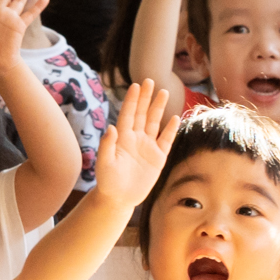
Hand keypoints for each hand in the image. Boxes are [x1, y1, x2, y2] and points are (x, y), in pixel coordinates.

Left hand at [90, 78, 179, 207]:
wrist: (119, 199)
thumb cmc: (107, 182)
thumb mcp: (104, 164)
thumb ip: (107, 146)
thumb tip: (111, 127)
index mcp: (122, 138)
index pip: (127, 115)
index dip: (132, 100)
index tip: (136, 85)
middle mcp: (135, 139)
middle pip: (141, 114)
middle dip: (146, 98)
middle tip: (150, 80)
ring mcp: (147, 147)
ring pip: (154, 123)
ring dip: (158, 108)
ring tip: (164, 92)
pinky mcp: (158, 158)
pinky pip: (166, 141)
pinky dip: (170, 130)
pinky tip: (175, 118)